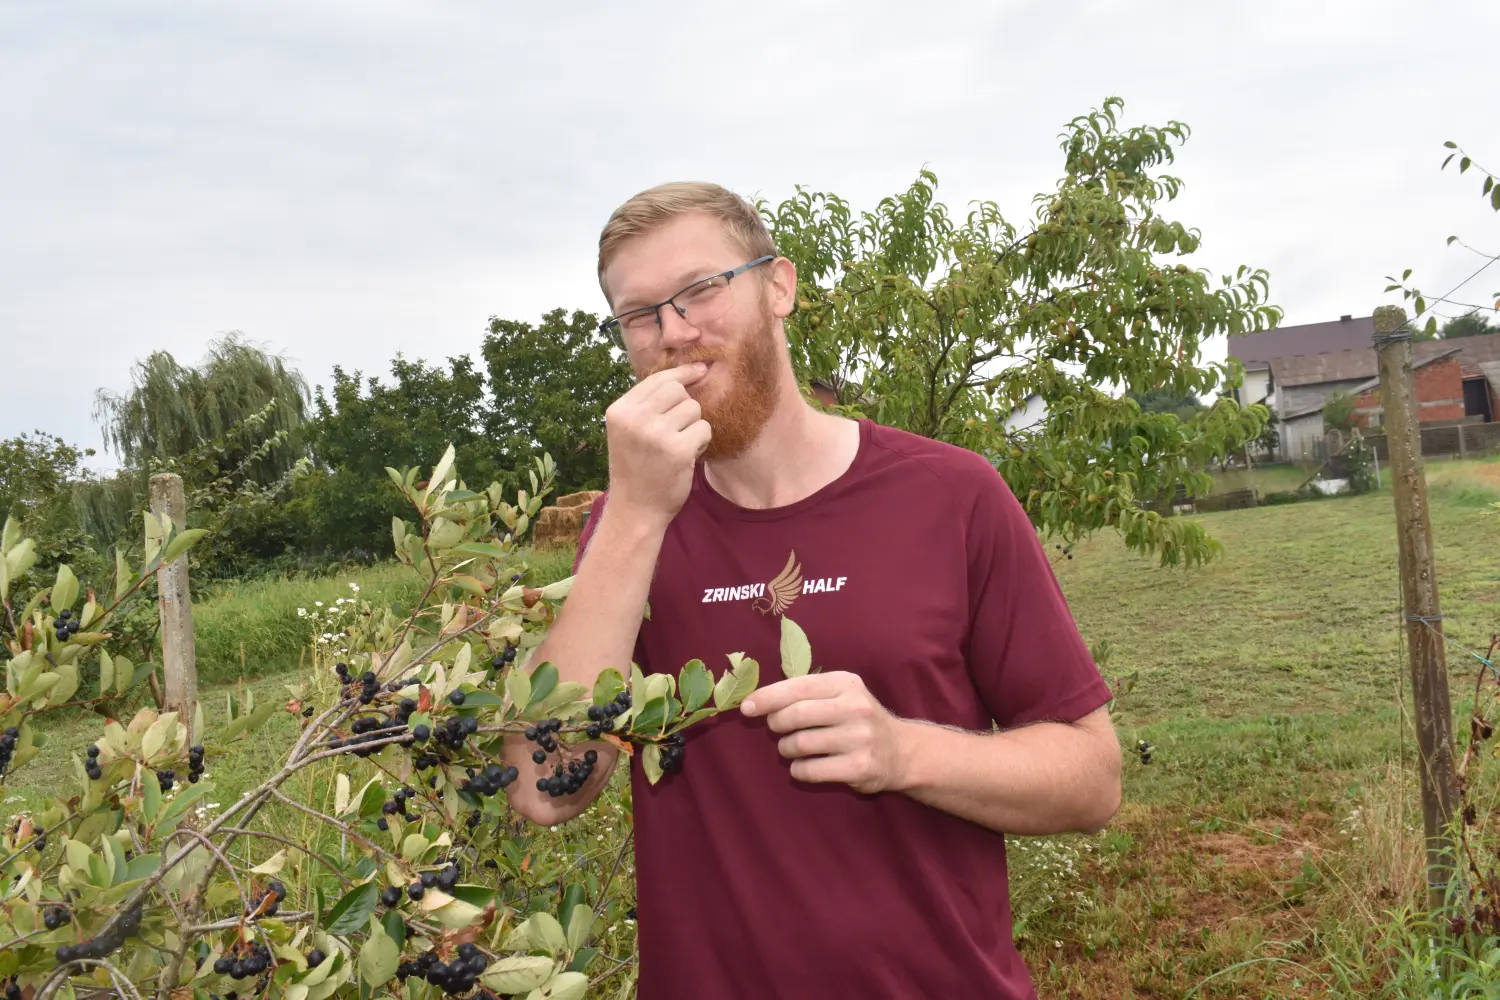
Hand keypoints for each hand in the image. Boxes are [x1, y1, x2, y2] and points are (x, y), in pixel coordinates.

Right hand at [603, 363, 711, 525]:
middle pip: (678, 391)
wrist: (636, 510)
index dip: (682, 373)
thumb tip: (687, 371)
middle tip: (677, 430)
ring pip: (694, 408)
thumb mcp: (628, 430)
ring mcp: (655, 434)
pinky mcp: (678, 451)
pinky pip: (704, 429)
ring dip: (693, 426)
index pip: (657, 379)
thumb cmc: (636, 467)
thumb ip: (647, 403)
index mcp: (619, 411)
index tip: (699, 369)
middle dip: (685, 407)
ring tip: (678, 446)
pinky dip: (701, 442)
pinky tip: (687, 457)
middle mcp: (634, 419)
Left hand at [740, 672, 907, 794]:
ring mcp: (859, 738)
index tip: (746, 707)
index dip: (767, 697)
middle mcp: (855, 707)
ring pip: (800, 744)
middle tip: (777, 729)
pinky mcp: (859, 767)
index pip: (797, 687)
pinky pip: (810, 770)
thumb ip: (805, 692)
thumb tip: (756, 700)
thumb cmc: (858, 719)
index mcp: (845, 684)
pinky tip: (803, 766)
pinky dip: (798, 770)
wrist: (901, 751)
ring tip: (790, 748)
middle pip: (796, 715)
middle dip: (777, 724)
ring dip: (786, 748)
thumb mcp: (840, 694)